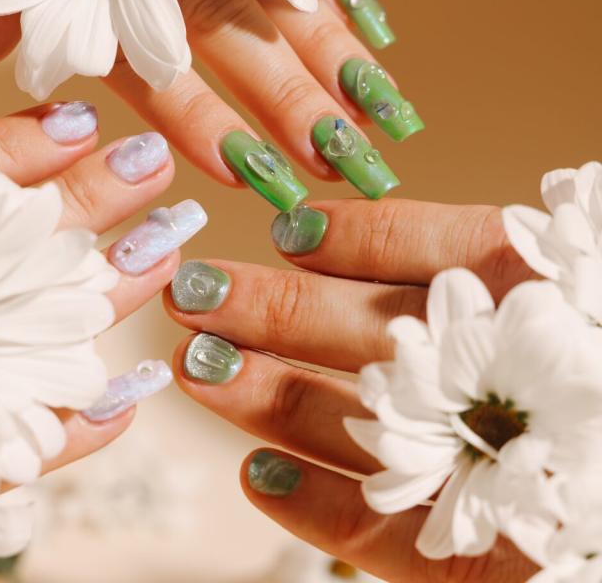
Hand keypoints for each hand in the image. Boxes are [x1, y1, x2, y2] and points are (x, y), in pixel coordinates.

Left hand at [0, 0, 417, 195]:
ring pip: (289, 6)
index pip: (163, 71)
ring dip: (337, 64)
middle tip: (344, 163)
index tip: (244, 176)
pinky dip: (347, 2)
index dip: (202, 122)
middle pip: (244, 44)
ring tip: (381, 121)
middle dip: (295, 105)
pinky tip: (380, 45)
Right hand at [163, 199, 538, 581]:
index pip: (431, 258)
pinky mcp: (457, 567)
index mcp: (538, 314)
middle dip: (273, 314)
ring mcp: (471, 480)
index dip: (356, 240)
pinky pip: (374, 538)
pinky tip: (258, 477)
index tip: (286, 231)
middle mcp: (494, 390)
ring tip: (196, 368)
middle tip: (195, 291)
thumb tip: (493, 203)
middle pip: (364, 340)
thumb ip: (555, 245)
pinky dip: (317, 511)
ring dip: (267, 401)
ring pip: (351, 431)